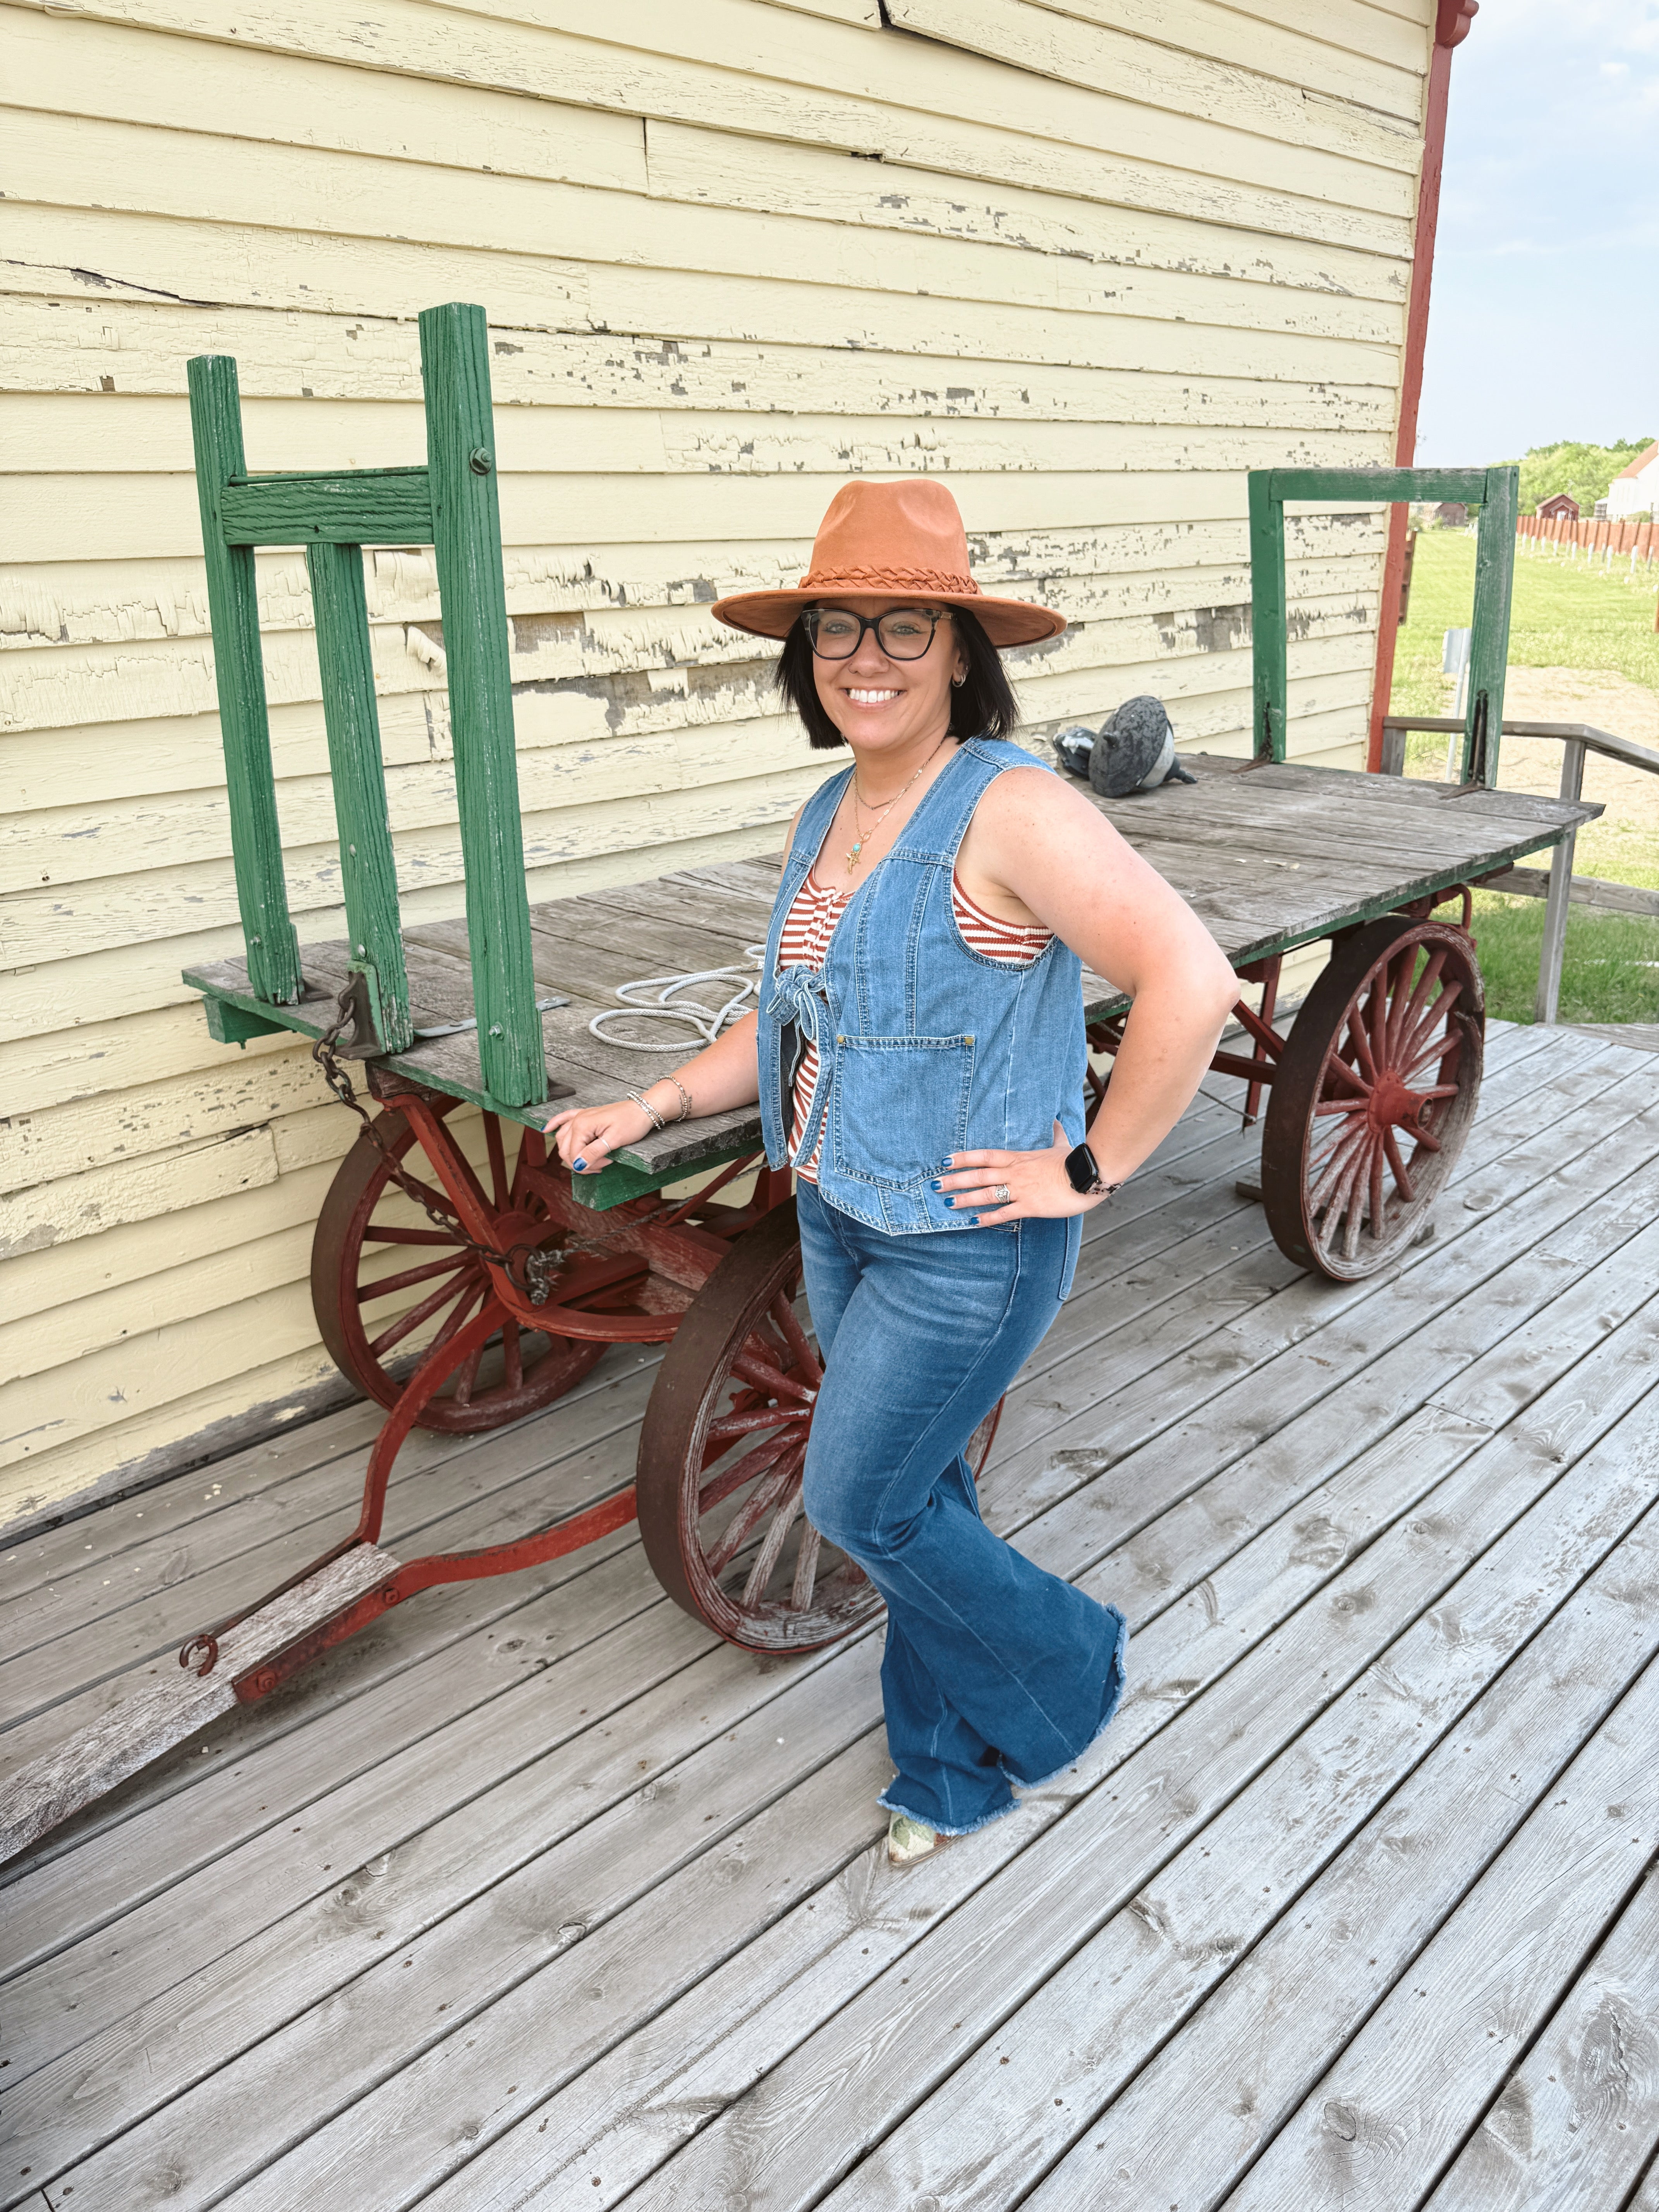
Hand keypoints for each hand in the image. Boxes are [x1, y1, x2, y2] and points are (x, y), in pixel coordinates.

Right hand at [544, 1097, 654, 1174]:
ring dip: (572, 1153)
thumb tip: (578, 1165)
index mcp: (582, 1125)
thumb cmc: (632, 1122)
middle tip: (599, 1166)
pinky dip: (555, 1124)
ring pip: (563, 1139)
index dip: (587, 1165)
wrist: (643, 1109)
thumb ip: (594, 1153)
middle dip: (580, 1162)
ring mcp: (580, 1116)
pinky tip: (546, 1129)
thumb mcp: (615, 1140)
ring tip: (590, 1160)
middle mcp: (577, 1119)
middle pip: (565, 1149)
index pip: (573, 1154)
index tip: (604, 1165)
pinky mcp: (585, 1115)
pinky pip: (564, 1118)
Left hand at [931, 1122, 1110, 1223]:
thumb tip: (1056, 1120)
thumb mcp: (1062, 1143)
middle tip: (934, 1185)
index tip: (945, 1161)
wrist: (1088, 1173)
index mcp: (1018, 1157)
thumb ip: (1055, 1133)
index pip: (984, 1156)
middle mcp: (1014, 1172)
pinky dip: (987, 1218)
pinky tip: (973, 1222)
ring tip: (947, 1204)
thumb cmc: (1075, 1159)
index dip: (963, 1158)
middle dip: (954, 1180)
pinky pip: (1003, 1213)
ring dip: (964, 1199)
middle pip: (978, 1175)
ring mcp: (1020, 1189)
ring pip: (986, 1194)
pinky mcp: (1030, 1206)